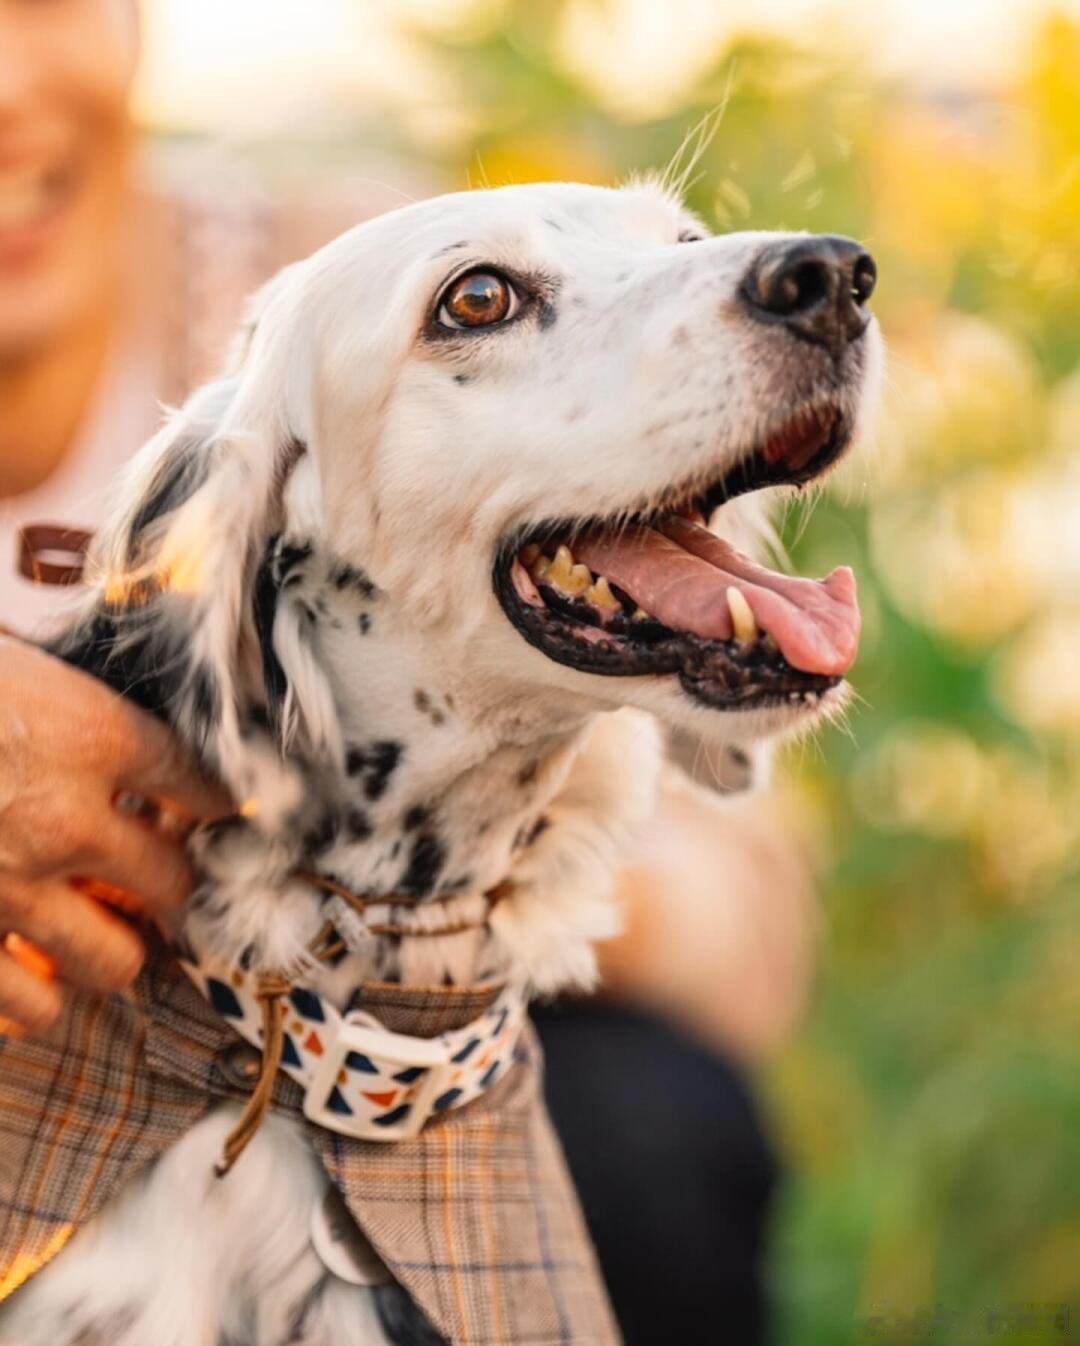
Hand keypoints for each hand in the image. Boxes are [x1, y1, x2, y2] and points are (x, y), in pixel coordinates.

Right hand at [0, 638, 231, 1034]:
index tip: (216, 814)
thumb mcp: (9, 663)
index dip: (217, 806)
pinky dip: (32, 1001)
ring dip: (110, 951)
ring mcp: (10, 891)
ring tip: (96, 938)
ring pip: (111, 963)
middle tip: (162, 888)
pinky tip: (23, 978)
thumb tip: (100, 729)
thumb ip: (63, 705)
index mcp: (94, 738)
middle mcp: (69, 823)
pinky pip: (22, 1009)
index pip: (201, 785)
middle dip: (177, 890)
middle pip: (174, 885)